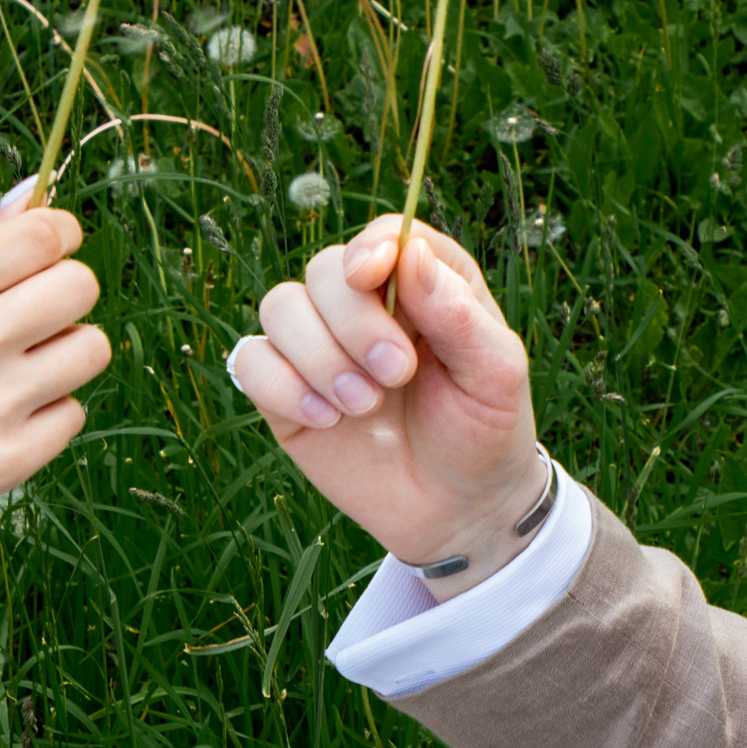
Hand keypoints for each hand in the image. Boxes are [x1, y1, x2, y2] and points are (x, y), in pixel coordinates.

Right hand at [0, 205, 110, 558]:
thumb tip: (36, 201)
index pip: (45, 234)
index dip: (60, 233)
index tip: (51, 247)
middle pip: (81, 286)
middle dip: (63, 290)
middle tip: (26, 310)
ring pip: (91, 349)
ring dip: (62, 351)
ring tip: (14, 363)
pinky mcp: (3, 463)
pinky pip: (73, 414)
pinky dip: (44, 411)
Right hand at [231, 216, 543, 593]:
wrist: (457, 511)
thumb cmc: (484, 431)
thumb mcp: (496, 375)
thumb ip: (459, 314)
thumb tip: (410, 254)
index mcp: (422, 284)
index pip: (383, 236)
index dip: (370, 249)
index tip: (373, 278)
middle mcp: (364, 304)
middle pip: (324, 270)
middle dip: (353, 322)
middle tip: (395, 374)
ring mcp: (319, 346)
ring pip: (280, 307)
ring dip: (317, 356)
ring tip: (363, 406)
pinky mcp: (284, 391)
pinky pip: (251, 361)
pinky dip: (281, 387)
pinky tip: (325, 419)